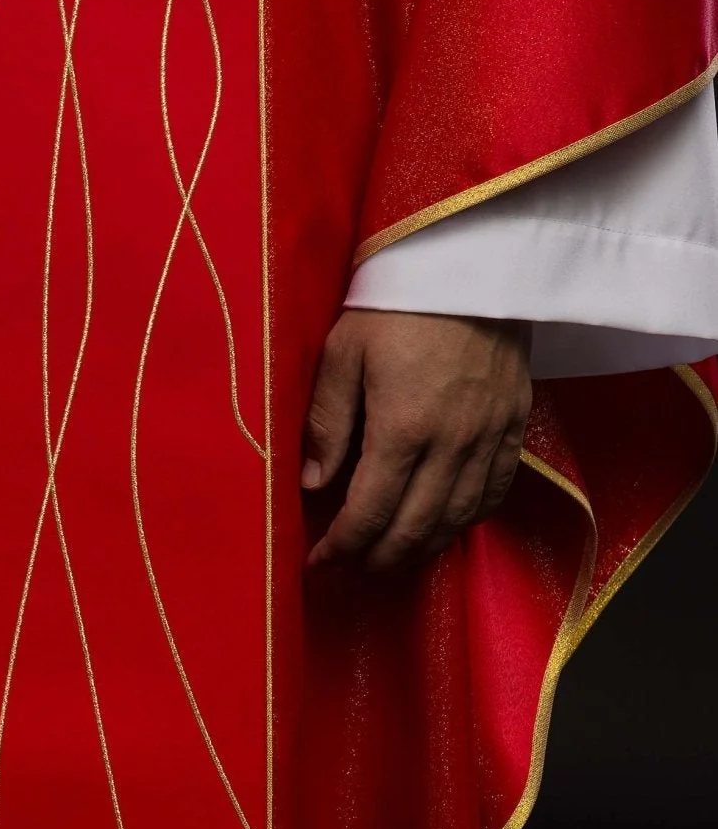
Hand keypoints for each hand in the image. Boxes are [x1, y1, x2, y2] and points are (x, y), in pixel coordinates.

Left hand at [302, 309, 531, 570]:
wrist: (470, 260)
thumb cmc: (394, 302)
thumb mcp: (343, 353)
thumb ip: (328, 422)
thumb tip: (313, 482)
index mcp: (402, 427)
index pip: (369, 512)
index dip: (342, 546)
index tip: (319, 561)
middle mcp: (452, 443)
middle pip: (415, 528)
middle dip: (379, 558)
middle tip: (352, 568)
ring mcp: (490, 436)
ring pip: (458, 518)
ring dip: (423, 547)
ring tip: (392, 557)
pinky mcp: (515, 422)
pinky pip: (497, 490)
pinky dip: (468, 519)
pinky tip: (446, 526)